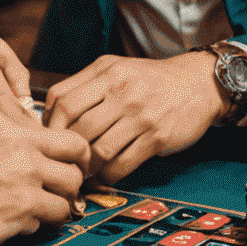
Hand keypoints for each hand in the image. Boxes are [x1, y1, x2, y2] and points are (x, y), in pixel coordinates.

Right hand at [0, 111, 89, 245]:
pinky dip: (40, 224)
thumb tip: (30, 142)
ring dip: (61, 206)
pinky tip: (22, 223)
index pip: (65, 136)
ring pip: (69, 195)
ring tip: (46, 211)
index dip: (76, 155)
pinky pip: (49, 219)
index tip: (73, 165)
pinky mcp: (21, 211)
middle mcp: (23, 150)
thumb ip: (5, 136)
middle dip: (74, 181)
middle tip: (66, 191)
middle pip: (77, 164)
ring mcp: (24, 181)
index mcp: (10, 127)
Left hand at [43, 52, 224, 184]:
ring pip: (98, 150)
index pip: (62, 99)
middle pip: (78, 127)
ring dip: (87, 168)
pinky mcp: (156, 137)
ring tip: (84, 172)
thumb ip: (86, 86)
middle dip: (67, 150)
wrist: (197, 83)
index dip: (49, 124)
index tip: (50, 138)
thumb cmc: (150, 80)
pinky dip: (109, 176)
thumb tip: (51, 115)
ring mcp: (140, 114)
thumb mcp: (116, 69)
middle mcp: (121, 90)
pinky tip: (106, 176)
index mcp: (106, 72)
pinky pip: (123, 164)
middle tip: (65, 162)